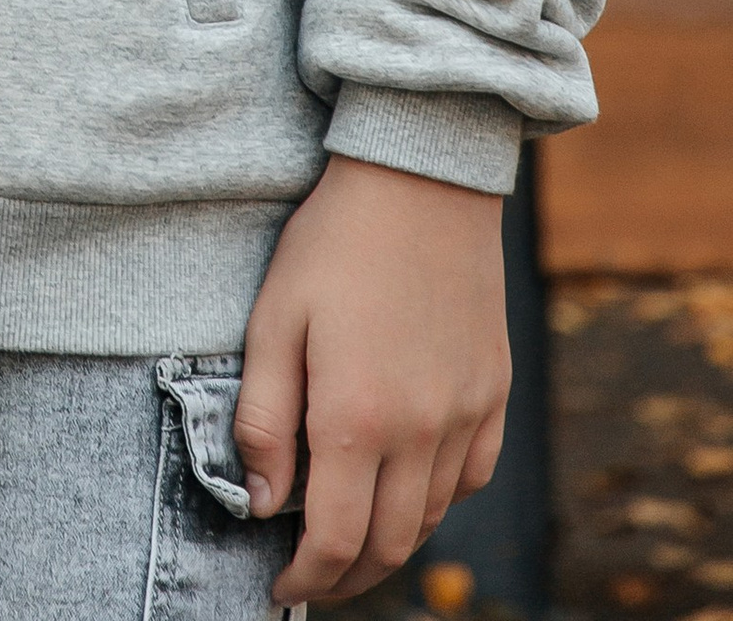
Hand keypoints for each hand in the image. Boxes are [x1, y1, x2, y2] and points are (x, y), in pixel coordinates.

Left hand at [237, 154, 509, 603]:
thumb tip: (262, 503)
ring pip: (434, 517)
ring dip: (392, 542)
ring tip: (352, 536)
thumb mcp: (273, 320)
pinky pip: (471, 477)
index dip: (307, 577)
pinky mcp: (494, 393)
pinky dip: (438, 500)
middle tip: (313, 574)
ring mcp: (467, 415)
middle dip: (348, 575)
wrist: (420, 178)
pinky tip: (408, 486)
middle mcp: (423, 431)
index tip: (280, 586)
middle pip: (391, 545)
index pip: (336, 540)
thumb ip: (264, 420)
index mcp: (359, 418)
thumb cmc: (333, 242)